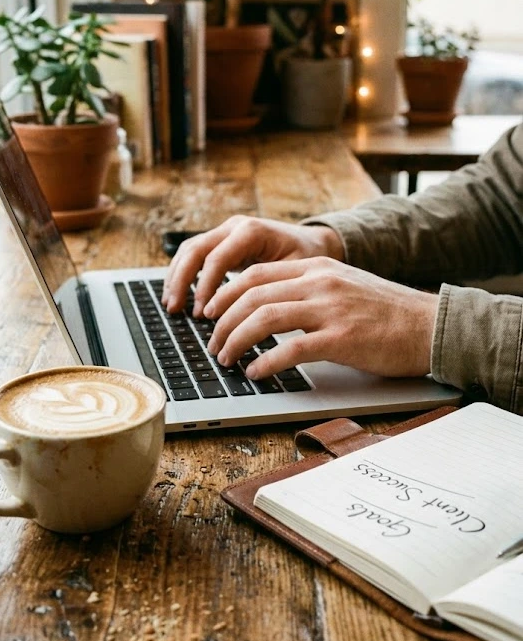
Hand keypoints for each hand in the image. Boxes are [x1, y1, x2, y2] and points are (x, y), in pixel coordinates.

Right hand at [162, 215, 344, 316]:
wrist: (315, 243)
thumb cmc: (309, 259)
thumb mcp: (297, 272)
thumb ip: (271, 289)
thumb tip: (248, 318)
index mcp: (252, 231)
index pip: (217, 258)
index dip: (205, 287)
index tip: (202, 314)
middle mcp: (235, 227)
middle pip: (195, 250)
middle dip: (182, 281)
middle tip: (175, 310)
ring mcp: (226, 232)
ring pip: (189, 250)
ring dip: (176, 278)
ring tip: (171, 306)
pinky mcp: (222, 242)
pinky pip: (194, 255)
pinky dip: (183, 274)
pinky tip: (178, 296)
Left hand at [204, 257, 437, 379]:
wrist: (429, 325)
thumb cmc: (386, 312)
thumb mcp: (343, 286)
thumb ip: (308, 290)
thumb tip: (267, 309)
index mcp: (317, 267)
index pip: (256, 273)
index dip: (226, 294)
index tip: (211, 313)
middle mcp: (320, 282)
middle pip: (252, 294)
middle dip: (223, 320)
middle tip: (212, 342)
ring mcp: (330, 308)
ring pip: (264, 317)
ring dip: (236, 340)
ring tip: (225, 358)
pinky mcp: (342, 338)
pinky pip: (291, 348)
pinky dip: (265, 361)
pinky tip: (256, 372)